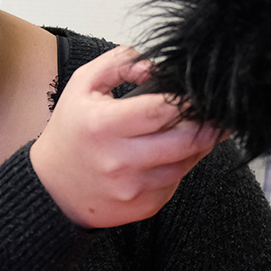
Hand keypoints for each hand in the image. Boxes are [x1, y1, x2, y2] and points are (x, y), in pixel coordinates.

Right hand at [30, 46, 223, 227]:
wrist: (52, 189)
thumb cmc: (71, 132)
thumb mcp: (83, 85)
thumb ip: (119, 63)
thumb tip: (153, 65)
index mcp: (104, 125)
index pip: (162, 110)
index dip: (188, 100)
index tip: (201, 93)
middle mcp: (120, 160)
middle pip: (185, 140)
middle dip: (208, 125)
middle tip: (218, 113)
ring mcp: (133, 188)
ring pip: (186, 163)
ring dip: (199, 145)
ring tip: (201, 130)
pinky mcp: (144, 207)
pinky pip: (176, 182)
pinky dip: (181, 166)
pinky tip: (175, 153)